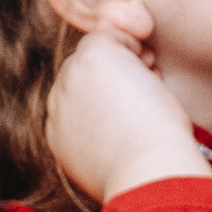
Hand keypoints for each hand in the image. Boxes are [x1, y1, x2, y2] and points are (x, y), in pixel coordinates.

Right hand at [45, 26, 210, 211]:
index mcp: (61, 137)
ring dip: (130, 63)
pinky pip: (114, 35)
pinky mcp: (92, 57)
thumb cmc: (148, 176)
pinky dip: (137, 46)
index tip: (140, 115)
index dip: (115, 100)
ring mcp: (70, 78)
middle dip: (120, 79)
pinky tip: (150, 71)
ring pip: (100, 54)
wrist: (148, 174)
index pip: (84, 101)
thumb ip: (109, 135)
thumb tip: (130, 112)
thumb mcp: (117, 160)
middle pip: (89, 74)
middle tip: (149, 101)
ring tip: (153, 87)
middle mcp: (57, 106)